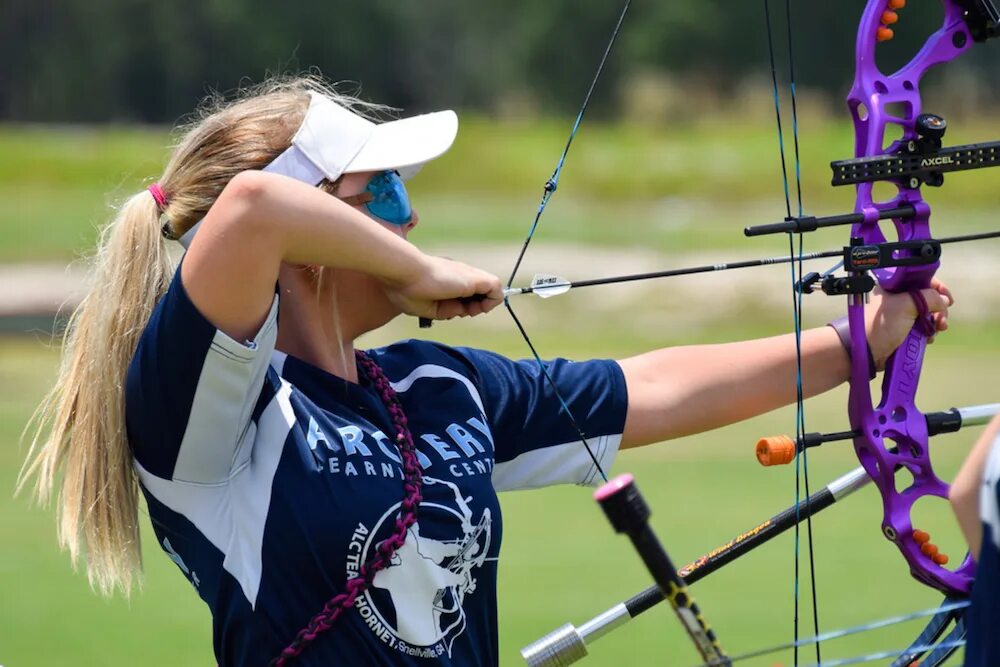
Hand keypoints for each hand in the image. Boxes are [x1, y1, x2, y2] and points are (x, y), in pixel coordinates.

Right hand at [383, 254, 502, 320]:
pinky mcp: (475, 279)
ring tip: (467, 310)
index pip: (464, 294)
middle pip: (477, 293)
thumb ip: (447, 310)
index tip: (450, 312)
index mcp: (446, 279)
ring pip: (488, 291)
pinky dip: (491, 302)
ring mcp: (468, 276)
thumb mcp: (429, 307)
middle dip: (471, 307)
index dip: (462, 307)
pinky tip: (477, 308)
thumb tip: (463, 311)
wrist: (406, 273)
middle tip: (456, 310)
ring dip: (481, 306)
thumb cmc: (408, 290)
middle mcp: (459, 275)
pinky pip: (497, 291)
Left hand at [866, 279, 952, 369]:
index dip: (937, 288)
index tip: (948, 298)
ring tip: (937, 329)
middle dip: (939, 309)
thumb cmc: (883, 325)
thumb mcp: (906, 305)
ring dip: (936, 322)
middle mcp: (898, 299)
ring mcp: (901, 316)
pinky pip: (923, 328)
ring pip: (928, 314)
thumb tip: (945, 300)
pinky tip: (929, 338)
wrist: (868, 352)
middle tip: (941, 319)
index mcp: (893, 287)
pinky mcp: (904, 330)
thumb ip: (929, 298)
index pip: (921, 280)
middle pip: (928, 299)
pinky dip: (929, 332)